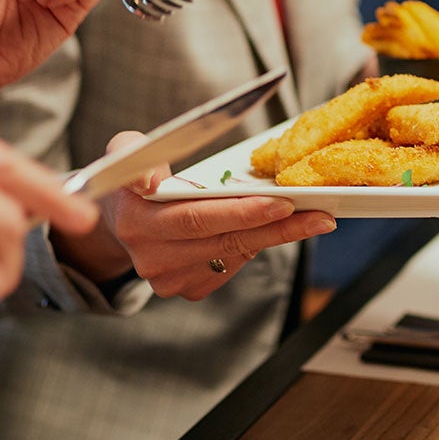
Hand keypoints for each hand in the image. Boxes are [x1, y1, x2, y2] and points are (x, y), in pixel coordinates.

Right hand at [54, 132, 335, 300]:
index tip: (282, 201)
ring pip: (236, 254)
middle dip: (277, 225)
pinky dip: (259, 245)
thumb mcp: (124, 151)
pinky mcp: (189, 288)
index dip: (243, 211)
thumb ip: (132, 152)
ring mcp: (170, 279)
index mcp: (136, 223)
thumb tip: (151, 179)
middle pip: (226, 240)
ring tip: (315, 218)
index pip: (198, 218)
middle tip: (319, 212)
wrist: (119, 221)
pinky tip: (280, 228)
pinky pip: (233, 264)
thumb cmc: (131, 177)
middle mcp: (152, 259)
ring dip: (278, 236)